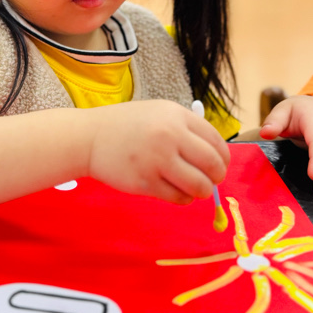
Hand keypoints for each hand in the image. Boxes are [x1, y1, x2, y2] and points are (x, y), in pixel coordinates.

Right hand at [87, 100, 229, 204]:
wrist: (89, 137)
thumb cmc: (126, 126)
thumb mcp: (159, 113)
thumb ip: (187, 130)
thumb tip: (216, 158)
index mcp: (176, 116)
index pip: (216, 142)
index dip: (222, 158)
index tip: (219, 166)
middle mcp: (170, 136)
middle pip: (213, 165)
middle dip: (216, 177)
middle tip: (209, 181)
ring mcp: (157, 160)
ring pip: (199, 186)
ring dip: (201, 191)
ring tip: (193, 189)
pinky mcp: (145, 182)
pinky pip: (178, 198)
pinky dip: (182, 198)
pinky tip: (175, 191)